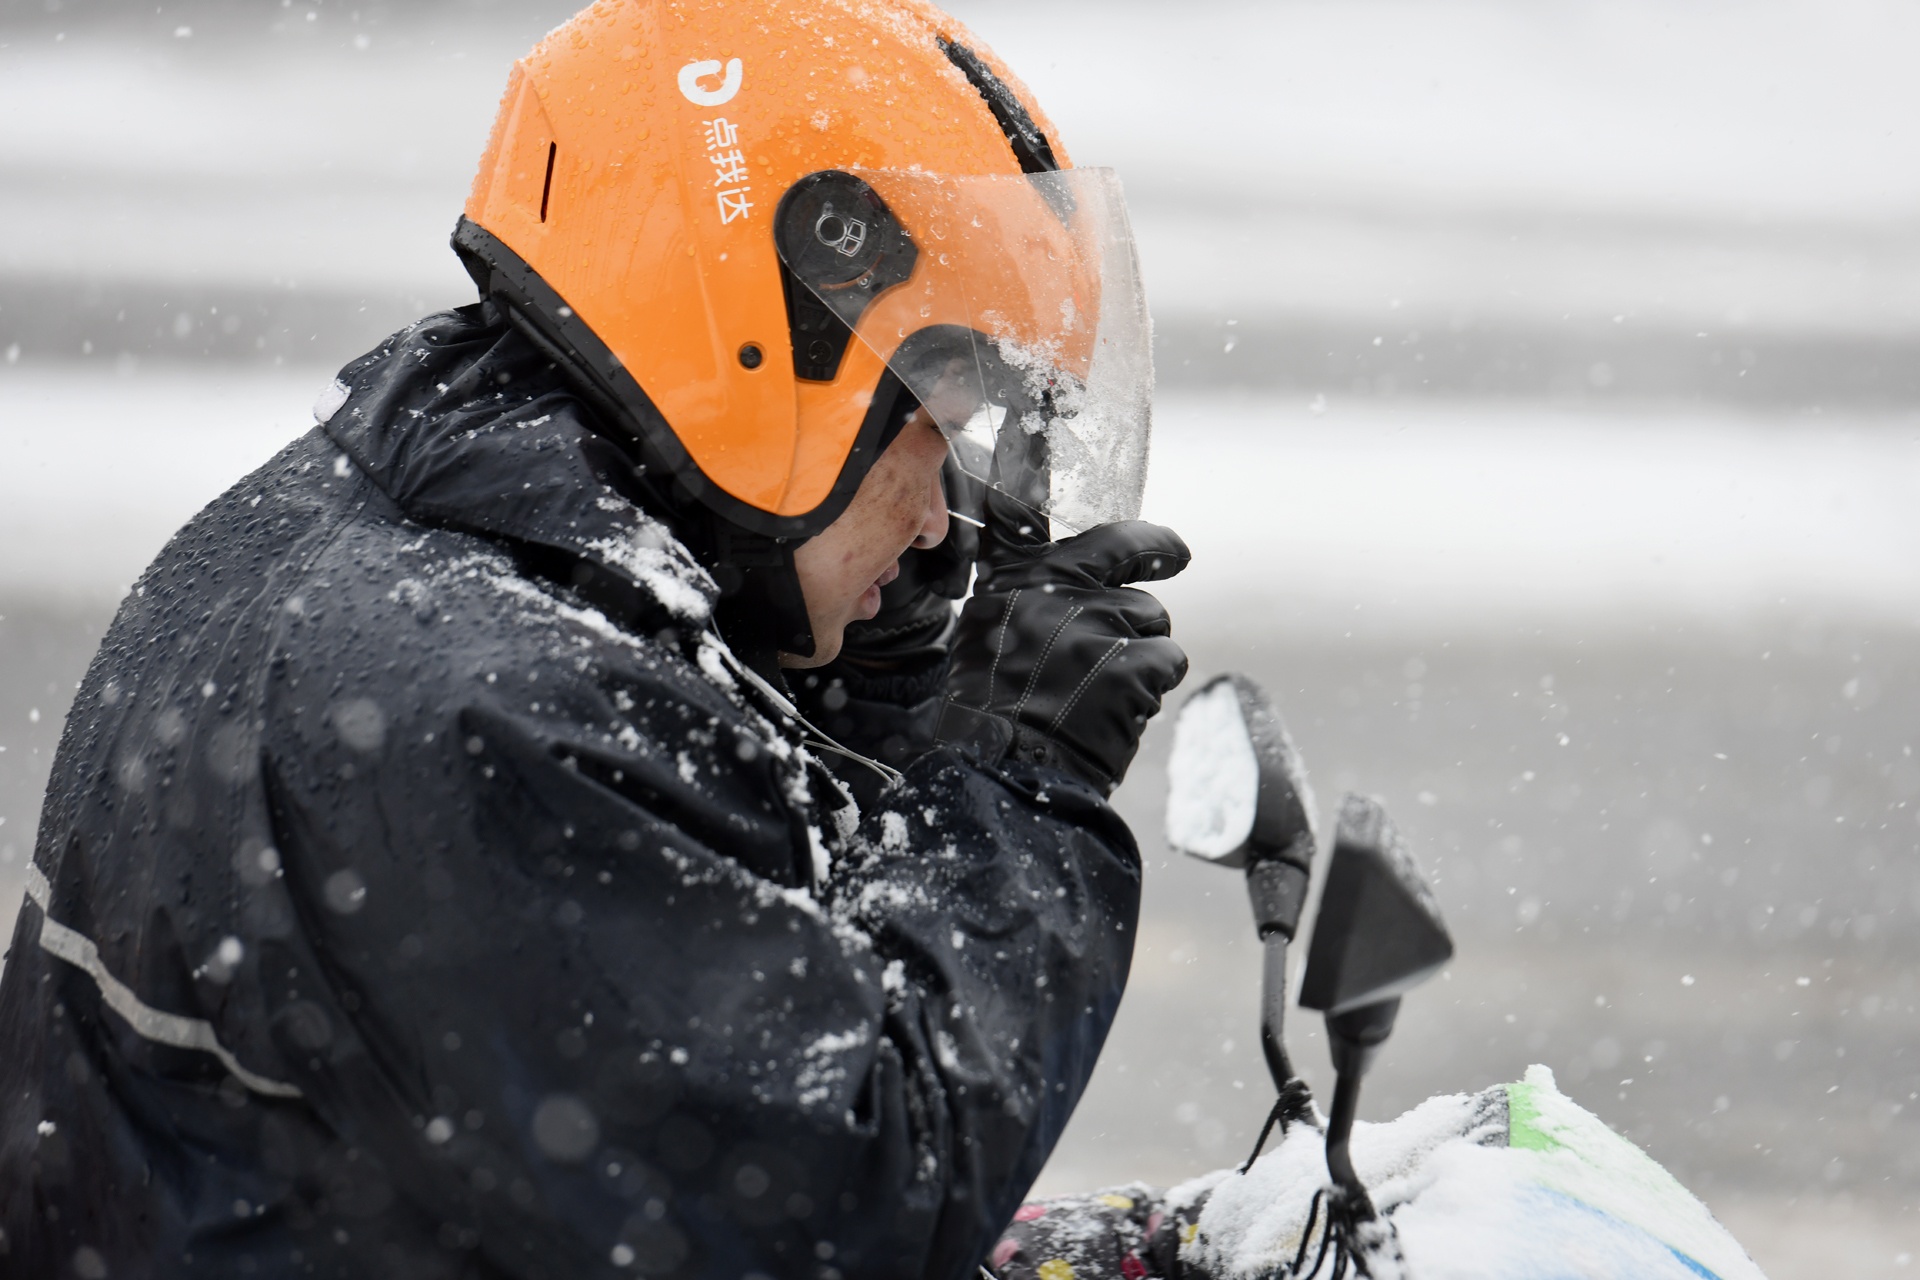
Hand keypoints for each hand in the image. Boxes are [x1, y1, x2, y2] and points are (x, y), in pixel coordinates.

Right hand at [937, 520, 1190, 793]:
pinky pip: (1166, 659)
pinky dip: (1152, 685)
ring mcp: (1097, 624)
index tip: (1155, 529)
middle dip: (1149, 575)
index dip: (1100, 514)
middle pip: (1128, 566)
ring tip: (1108, 686)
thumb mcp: (988, 634)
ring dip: (1143, 649)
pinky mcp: (1132, 663)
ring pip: (1152, 618)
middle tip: (1176, 555)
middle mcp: (1055, 591)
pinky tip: (1120, 708)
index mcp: (1017, 580)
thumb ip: (1027, 596)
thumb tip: (1061, 570)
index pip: (1056, 524)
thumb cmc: (996, 709)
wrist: (1006, 770)